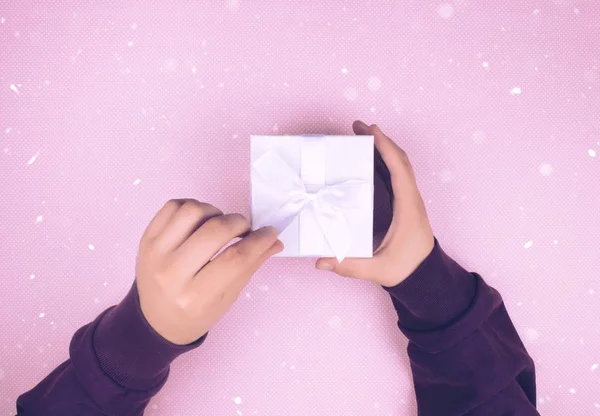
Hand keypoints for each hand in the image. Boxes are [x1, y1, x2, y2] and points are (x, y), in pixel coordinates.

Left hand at [135, 199, 282, 344]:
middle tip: (244, 229)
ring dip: (215, 212)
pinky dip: (193, 207)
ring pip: (192, 211)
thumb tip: (275, 241)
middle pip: (215, 231)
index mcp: (196, 297)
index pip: (235, 259)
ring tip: (220, 225)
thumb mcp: (227, 297)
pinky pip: (173, 206)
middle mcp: (172, 274)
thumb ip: (250, 266)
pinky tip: (201, 221)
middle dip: (239, 223)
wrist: (155, 319)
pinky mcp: (145, 239)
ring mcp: (155, 254)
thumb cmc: (196, 311)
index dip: (259, 241)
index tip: (270, 232)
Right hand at [316, 121, 434, 286]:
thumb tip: (321, 261)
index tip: (371, 131)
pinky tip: (368, 160)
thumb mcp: (378, 270)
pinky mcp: (405, 204)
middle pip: (400, 160)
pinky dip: (384, 161)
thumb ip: (350, 266)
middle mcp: (411, 199)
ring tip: (361, 136)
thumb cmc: (406, 270)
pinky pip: (397, 175)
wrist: (426, 276)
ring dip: (383, 148)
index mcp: (408, 208)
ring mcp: (410, 200)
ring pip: (400, 165)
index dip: (386, 148)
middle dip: (380, 140)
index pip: (399, 170)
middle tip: (358, 127)